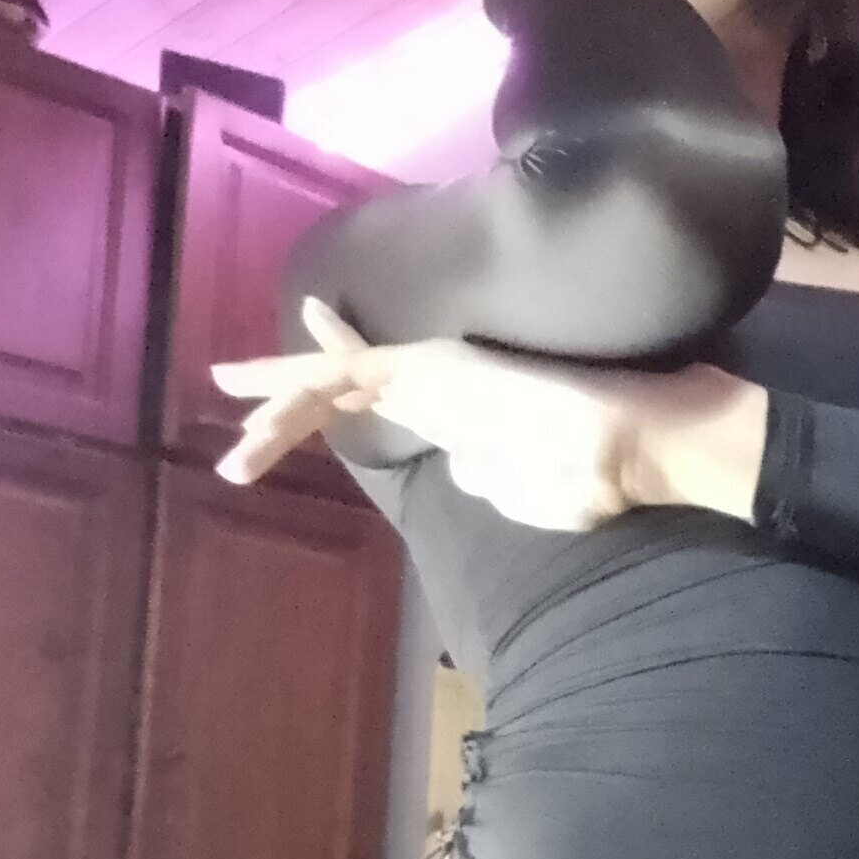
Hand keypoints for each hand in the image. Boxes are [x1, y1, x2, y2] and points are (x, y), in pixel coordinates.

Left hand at [211, 300, 768, 533]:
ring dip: (277, 409)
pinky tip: (256, 414)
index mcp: (458, 411)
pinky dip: (300, 391)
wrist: (630, 445)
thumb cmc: (596, 474)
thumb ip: (490, 474)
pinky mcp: (430, 368)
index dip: (337, 387)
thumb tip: (463, 467)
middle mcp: (437, 382)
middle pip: (343, 382)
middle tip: (228, 398)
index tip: (292, 398)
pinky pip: (347, 377)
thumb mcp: (530, 490)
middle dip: (286, 394)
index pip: (386, 395)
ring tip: (229, 438)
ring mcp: (431, 371)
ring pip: (332, 382)